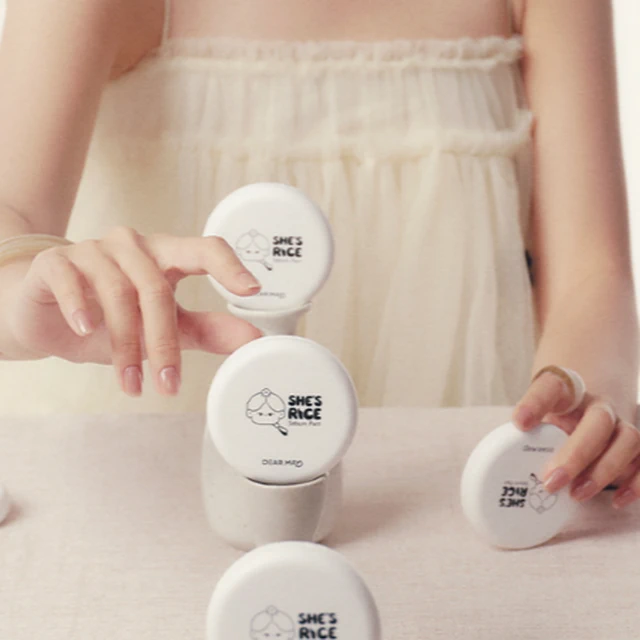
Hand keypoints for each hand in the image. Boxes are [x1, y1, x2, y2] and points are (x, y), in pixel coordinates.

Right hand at [5, 227, 261, 396]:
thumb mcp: (163, 326)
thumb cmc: (112, 318)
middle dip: (164, 342)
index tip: (252, 290)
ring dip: (125, 346)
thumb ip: (207, 330)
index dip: (229, 266)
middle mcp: (132, 246)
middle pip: (157, 288)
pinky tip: (87, 331)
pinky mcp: (56, 261)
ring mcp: (93, 250)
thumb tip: (253, 339)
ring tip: (132, 385)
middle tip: (169, 385)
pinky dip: (80, 308)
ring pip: (118, 292)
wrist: (45, 314)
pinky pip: (71, 280)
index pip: (204, 249)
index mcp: (165, 255)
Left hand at [512, 367, 639, 508]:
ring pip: (629, 440)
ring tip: (577, 494)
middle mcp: (599, 403)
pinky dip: (636, 482)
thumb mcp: (539, 412)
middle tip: (551, 481)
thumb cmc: (558, 412)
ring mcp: (622, 421)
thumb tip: (506, 459)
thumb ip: (527, 430)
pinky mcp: (636, 444)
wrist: (589, 397)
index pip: (550, 387)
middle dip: (577, 454)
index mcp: (567, 390)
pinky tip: (617, 501)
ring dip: (604, 470)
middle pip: (598, 421)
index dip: (534, 403)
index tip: (519, 422)